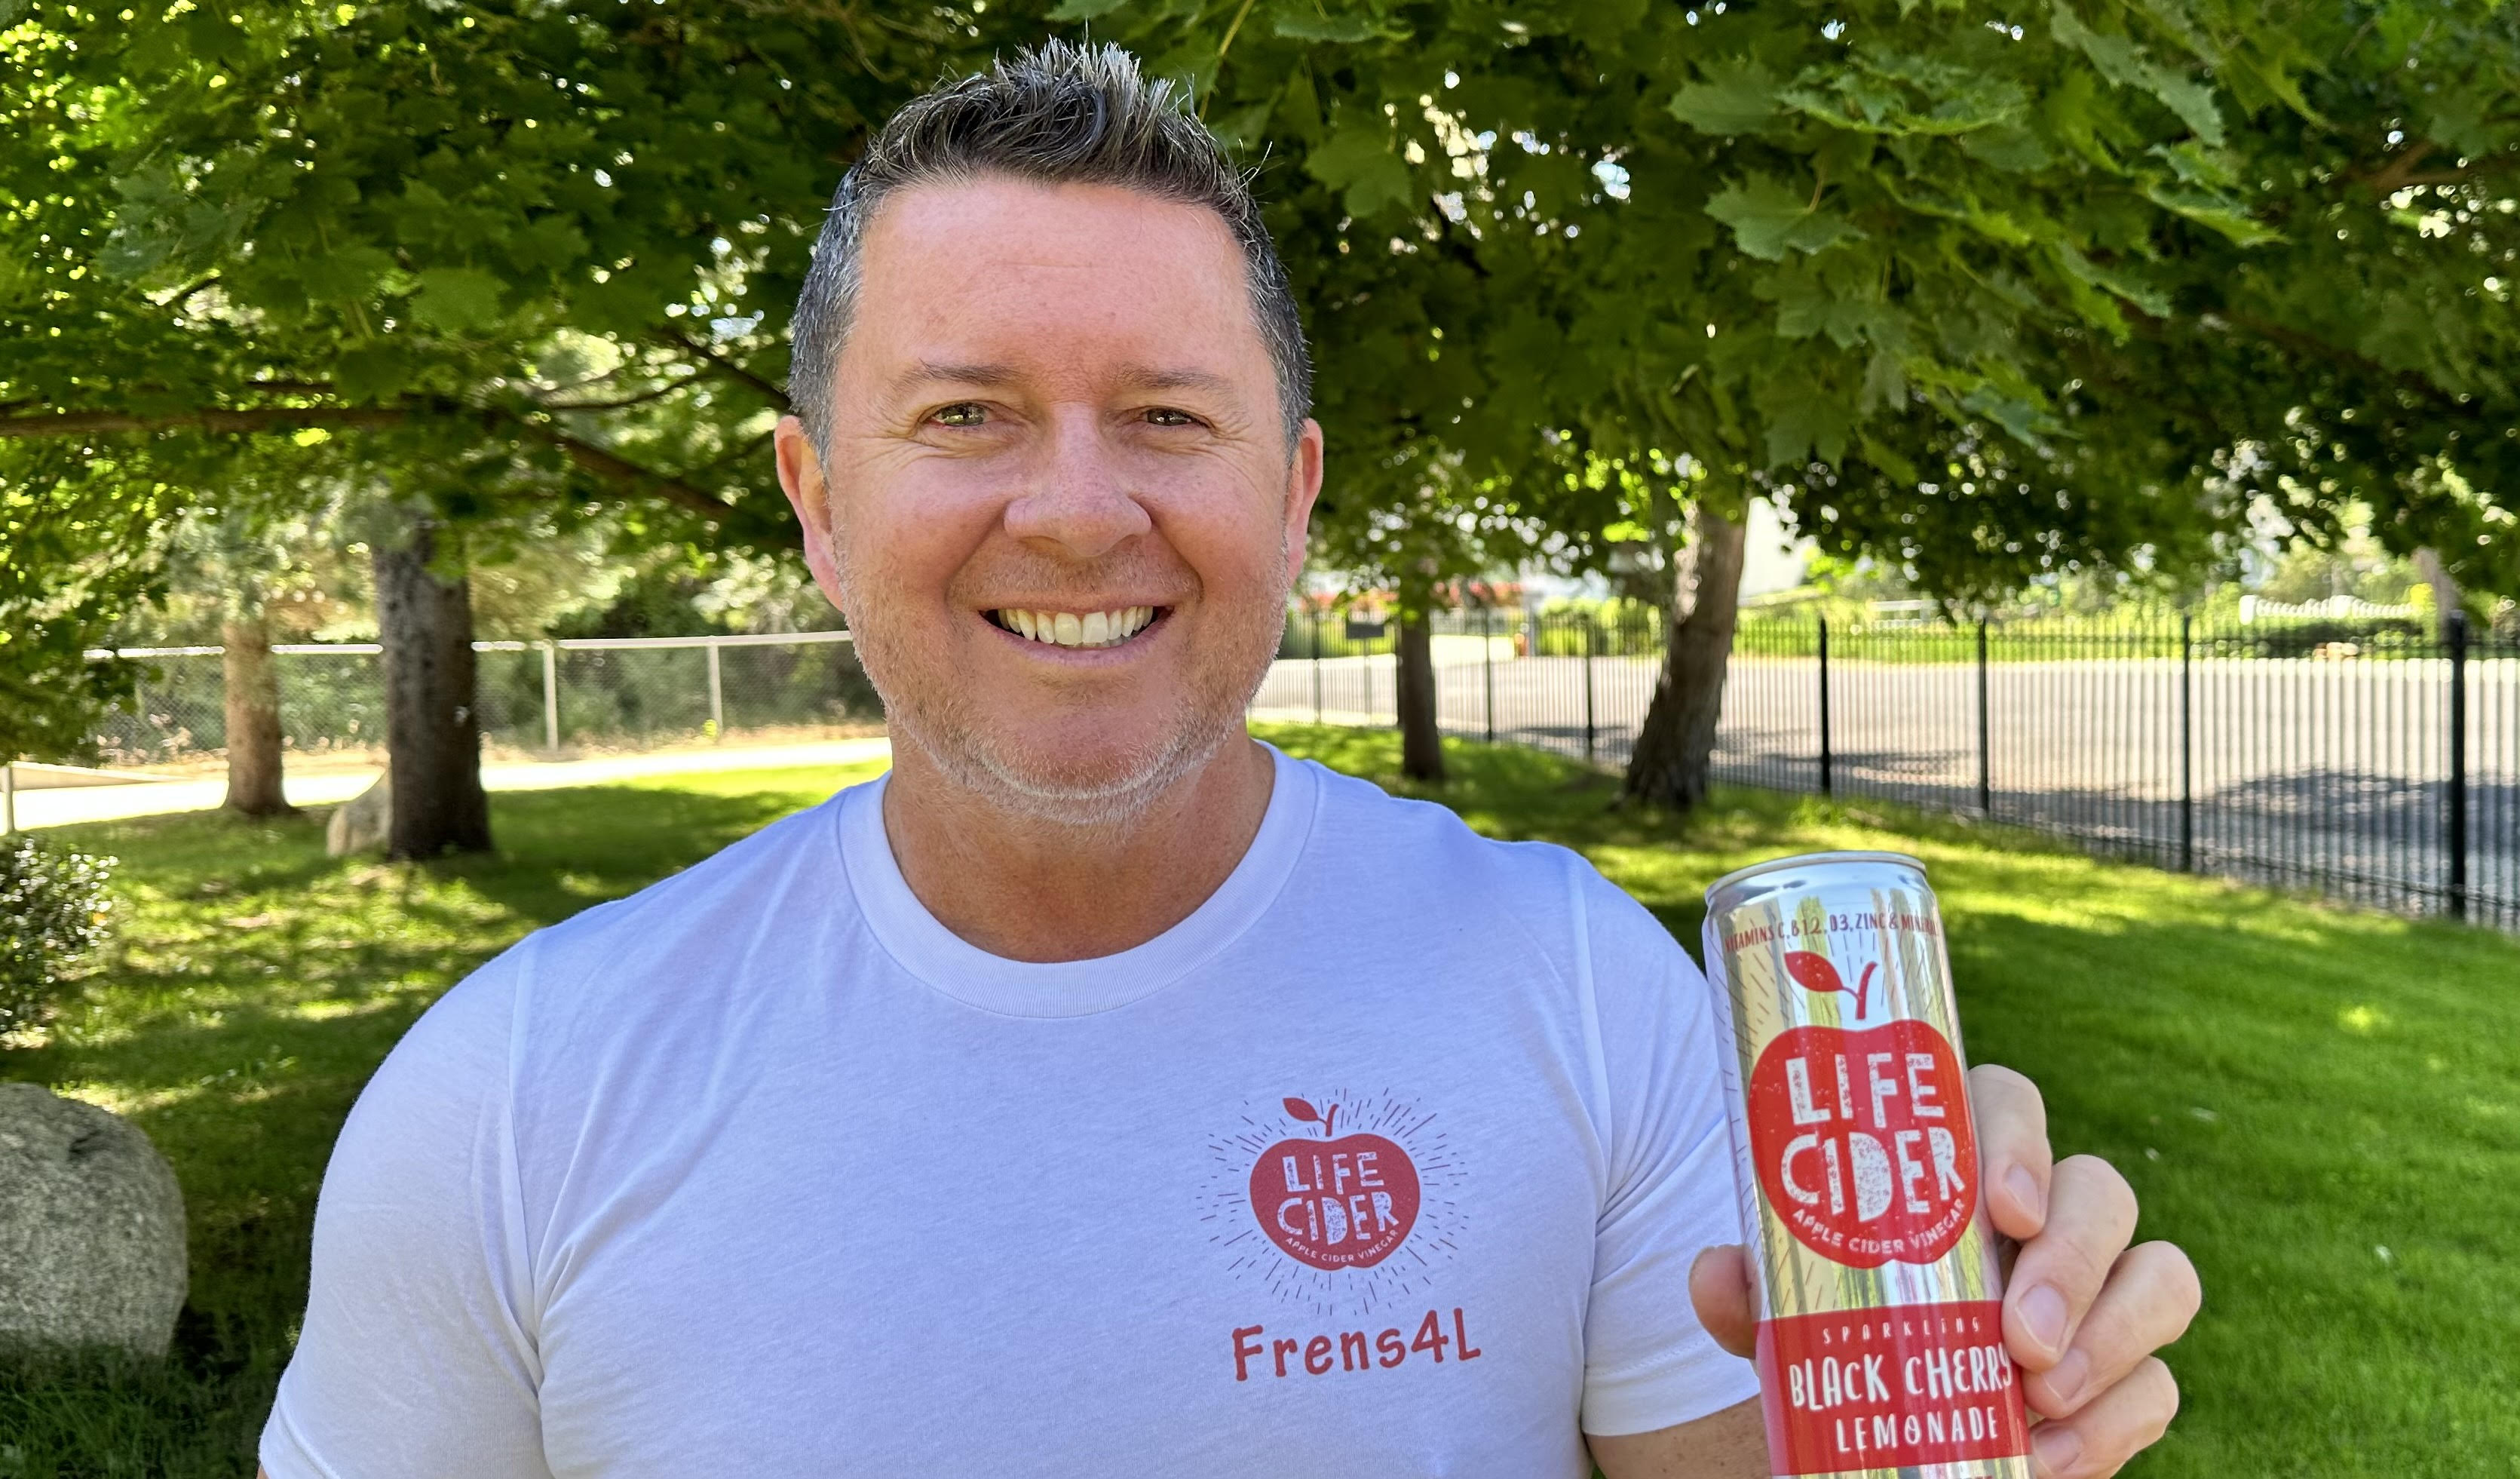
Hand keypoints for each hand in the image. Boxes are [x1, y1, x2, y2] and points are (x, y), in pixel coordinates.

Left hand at [1686, 1064, 2199, 1477]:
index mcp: (1963, 1164)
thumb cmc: (1839, 1330)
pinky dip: (2110, 1425)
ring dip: (2111, 1336)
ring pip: (2162, 1275)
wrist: (1876, 1423)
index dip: (2017, 1141)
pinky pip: (2157, 1384)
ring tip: (2037, 1393)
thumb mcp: (1785, 1312)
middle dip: (2073, 1260)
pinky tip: (2045, 1456)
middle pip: (2102, 1190)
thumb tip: (1718, 1272)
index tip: (2002, 1206)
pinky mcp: (2126, 1373)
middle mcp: (2047, 1214)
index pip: (2008, 1104)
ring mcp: (2099, 1293)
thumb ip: (1753, 1289)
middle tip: (2017, 1334)